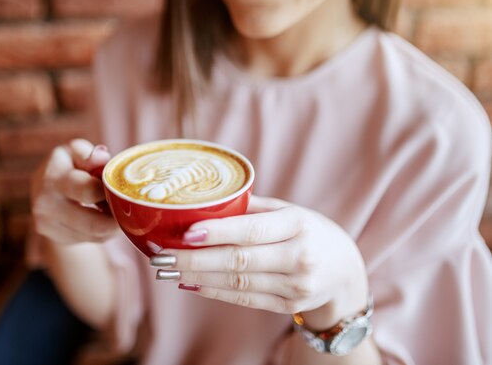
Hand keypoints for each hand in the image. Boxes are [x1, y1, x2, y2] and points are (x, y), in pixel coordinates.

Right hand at [31, 139, 118, 244]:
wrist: (42, 188)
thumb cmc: (66, 165)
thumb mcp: (75, 151)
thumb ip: (88, 154)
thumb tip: (102, 158)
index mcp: (52, 178)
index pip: (89, 191)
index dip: (110, 191)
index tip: (120, 187)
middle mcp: (46, 205)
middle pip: (96, 225)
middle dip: (118, 218)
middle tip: (128, 207)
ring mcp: (48, 225)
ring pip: (96, 235)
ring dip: (112, 225)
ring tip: (115, 208)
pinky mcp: (55, 238)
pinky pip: (91, 240)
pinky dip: (103, 231)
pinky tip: (102, 216)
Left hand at [151, 195, 368, 328]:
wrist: (345, 271)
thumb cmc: (310, 231)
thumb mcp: (290, 211)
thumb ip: (252, 208)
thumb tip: (207, 201)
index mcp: (298, 224)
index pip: (253, 230)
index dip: (217, 232)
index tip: (185, 232)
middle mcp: (299, 257)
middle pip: (238, 260)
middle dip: (194, 259)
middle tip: (161, 254)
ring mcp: (295, 286)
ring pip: (236, 283)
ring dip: (197, 276)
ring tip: (167, 268)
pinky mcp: (286, 305)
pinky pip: (243, 299)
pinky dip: (213, 291)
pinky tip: (189, 283)